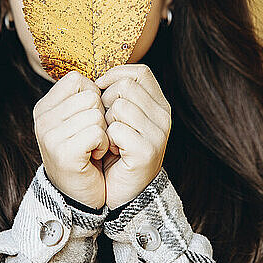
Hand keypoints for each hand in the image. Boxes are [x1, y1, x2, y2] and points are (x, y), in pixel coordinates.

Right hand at [33, 70, 108, 208]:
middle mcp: (42, 120)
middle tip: (91, 138)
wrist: (80, 194)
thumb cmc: (85, 152)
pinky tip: (94, 156)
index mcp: (44, 107)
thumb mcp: (78, 119)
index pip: (77, 80)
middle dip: (101, 116)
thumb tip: (102, 78)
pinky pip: (97, 132)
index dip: (93, 97)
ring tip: (92, 147)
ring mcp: (50, 136)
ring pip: (96, 114)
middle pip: (90, 96)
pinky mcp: (64, 153)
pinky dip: (103, 145)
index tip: (87, 120)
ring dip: (103, 132)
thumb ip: (82, 96)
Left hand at [94, 64, 170, 209]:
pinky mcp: (147, 152)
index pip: (140, 72)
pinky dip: (106, 139)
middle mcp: (163, 117)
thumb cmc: (114, 149)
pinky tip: (111, 151)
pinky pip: (116, 130)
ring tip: (109, 138)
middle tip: (106, 123)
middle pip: (126, 86)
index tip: (100, 89)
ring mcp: (158, 134)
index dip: (116, 75)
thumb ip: (117, 94)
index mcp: (159, 104)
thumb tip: (98, 77)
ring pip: (119, 106)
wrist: (119, 190)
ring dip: (105, 122)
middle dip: (106, 101)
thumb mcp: (119, 116)